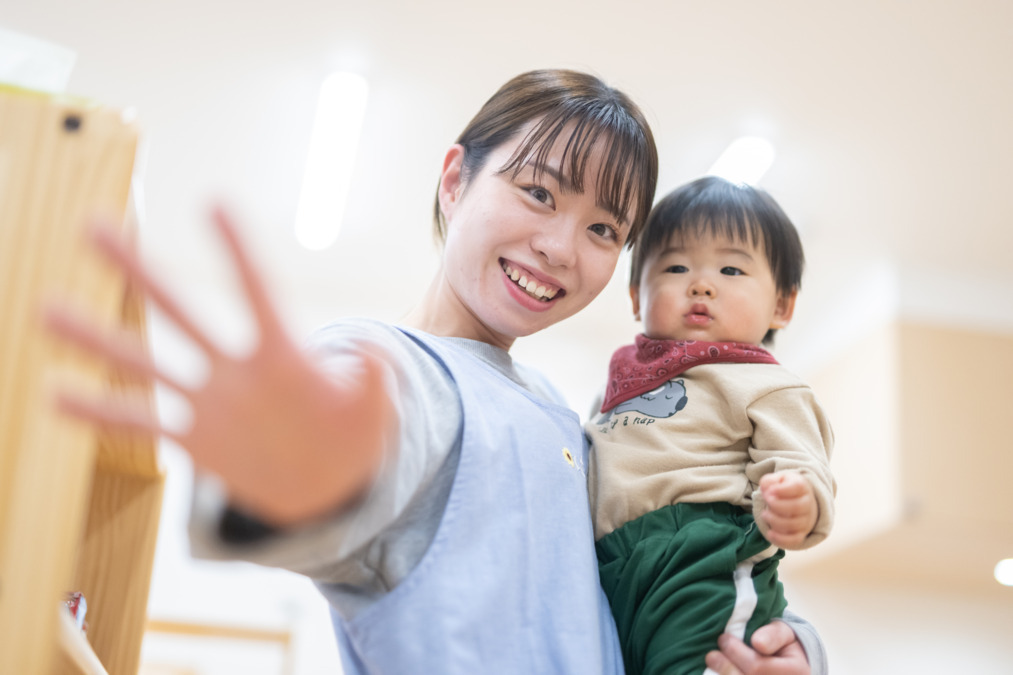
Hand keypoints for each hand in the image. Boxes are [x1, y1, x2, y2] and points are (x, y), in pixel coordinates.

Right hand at [45, 207, 391, 525]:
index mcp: (285, 356)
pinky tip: (54, 395)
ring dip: (98, 339)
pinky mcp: (195, 439)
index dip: (237, 249)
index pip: (256, 291)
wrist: (326, 487)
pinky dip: (100, 413)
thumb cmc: (355, 442)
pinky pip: (141, 425)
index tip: (213, 201)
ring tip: (47, 308)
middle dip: (139, 271)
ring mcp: (212, 403)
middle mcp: (238, 370)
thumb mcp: (376, 417)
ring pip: (148, 364)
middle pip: (182, 312)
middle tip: (93, 225)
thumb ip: (378, 387)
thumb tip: (377, 353)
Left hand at [705, 621, 809, 674]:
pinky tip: (717, 674)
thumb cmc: (781, 647)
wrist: (789, 668)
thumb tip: (758, 642)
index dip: (734, 650)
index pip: (756, 666)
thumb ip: (773, 635)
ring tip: (713, 664)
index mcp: (795, 672)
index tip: (724, 638)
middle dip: (724, 666)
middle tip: (712, 654)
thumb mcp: (784, 634)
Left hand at [759, 471, 816, 548]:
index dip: (782, 490)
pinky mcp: (801, 533)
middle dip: (776, 506)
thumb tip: (766, 488)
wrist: (798, 500)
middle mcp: (807, 504)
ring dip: (775, 521)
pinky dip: (781, 539)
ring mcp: (806, 520)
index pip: (797, 487)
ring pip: (794, 524)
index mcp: (802, 487)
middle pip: (796, 507)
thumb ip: (770, 481)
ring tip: (764, 515)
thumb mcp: (777, 480)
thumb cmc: (784, 488)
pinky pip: (795, 540)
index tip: (769, 491)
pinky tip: (770, 533)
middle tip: (766, 501)